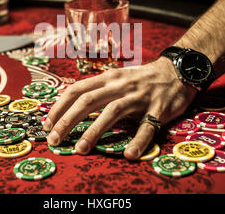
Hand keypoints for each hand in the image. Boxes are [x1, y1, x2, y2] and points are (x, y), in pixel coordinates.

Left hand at [43, 57, 196, 159]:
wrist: (177, 70)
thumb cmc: (142, 78)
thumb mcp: (117, 77)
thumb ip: (98, 90)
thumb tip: (71, 107)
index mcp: (108, 78)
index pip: (77, 90)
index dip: (59, 107)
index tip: (47, 124)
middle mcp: (120, 85)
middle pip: (88, 101)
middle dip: (68, 120)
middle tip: (54, 140)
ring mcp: (139, 96)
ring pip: (112, 112)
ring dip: (94, 131)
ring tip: (80, 149)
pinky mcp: (159, 108)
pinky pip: (147, 126)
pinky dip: (138, 141)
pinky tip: (129, 154)